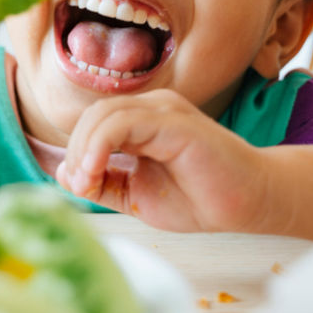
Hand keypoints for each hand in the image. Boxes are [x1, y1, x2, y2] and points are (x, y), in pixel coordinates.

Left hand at [56, 89, 270, 231]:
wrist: (249, 204)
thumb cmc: (199, 198)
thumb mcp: (136, 195)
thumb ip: (103, 183)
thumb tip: (64, 173)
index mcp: (142, 120)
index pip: (93, 122)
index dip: (76, 152)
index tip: (77, 187)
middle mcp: (153, 107)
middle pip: (93, 114)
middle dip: (76, 151)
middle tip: (80, 185)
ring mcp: (165, 110)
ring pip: (104, 113)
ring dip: (84, 149)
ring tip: (87, 181)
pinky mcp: (175, 121)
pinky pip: (124, 121)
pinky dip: (100, 144)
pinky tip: (97, 170)